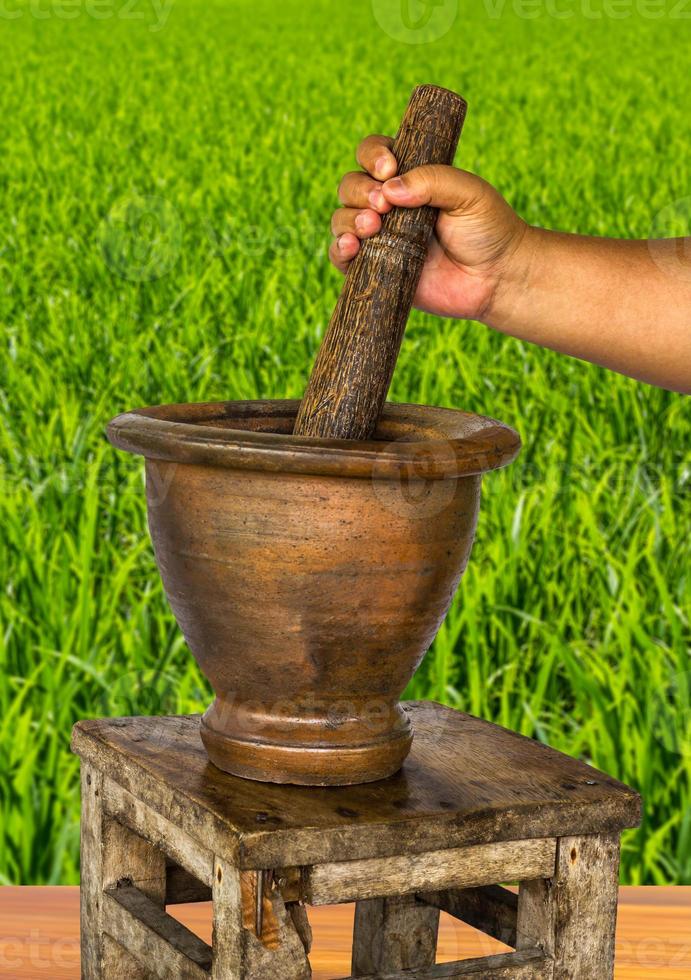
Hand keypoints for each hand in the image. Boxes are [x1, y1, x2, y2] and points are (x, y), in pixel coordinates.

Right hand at [329, 134, 529, 320]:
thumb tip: (389, 188)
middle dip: (360, 190)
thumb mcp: (469, 193)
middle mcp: (390, 206)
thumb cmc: (489, 230)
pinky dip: (339, 249)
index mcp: (410, 178)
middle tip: (384, 205)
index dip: (372, 156)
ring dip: (349, 219)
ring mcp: (381, 238)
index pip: (374, 155)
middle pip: (351, 185)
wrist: (497, 278)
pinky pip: (342, 258)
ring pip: (343, 219)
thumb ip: (432, 180)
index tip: (389, 167)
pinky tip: (351, 246)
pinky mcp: (376, 270)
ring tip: (374, 227)